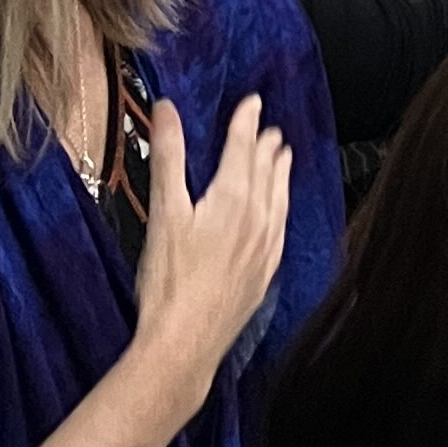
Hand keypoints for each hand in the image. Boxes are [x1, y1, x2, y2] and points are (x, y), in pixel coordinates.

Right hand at [131, 93, 291, 401]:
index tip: (253, 103)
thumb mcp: (164, 211)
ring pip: (278, 197)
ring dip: (279, 173)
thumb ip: (168, 156)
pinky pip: (281, 228)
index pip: (244, 146)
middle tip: (269, 129)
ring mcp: (265, 247)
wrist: (185, 343)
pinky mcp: (264, 274)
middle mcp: (258, 217)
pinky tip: (278, 212)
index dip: (246, 122)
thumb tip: (166, 108)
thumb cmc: (169, 279)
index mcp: (234, 196)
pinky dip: (281, 208)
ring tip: (283, 156)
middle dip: (266, 146)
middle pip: (265, 169)